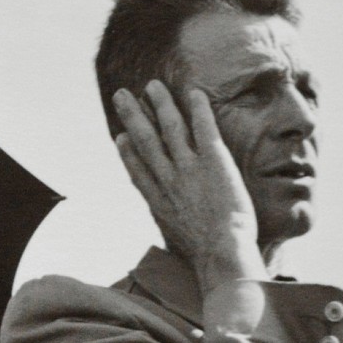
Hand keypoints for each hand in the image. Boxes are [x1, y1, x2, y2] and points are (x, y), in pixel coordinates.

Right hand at [112, 81, 263, 284]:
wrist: (221, 253)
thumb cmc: (207, 256)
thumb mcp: (180, 244)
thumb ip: (174, 227)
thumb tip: (175, 231)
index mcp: (159, 203)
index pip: (138, 171)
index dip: (127, 152)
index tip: (120, 136)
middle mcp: (169, 181)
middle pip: (146, 141)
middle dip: (132, 115)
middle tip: (121, 95)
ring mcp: (189, 169)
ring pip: (170, 128)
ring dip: (160, 104)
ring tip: (153, 86)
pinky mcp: (213, 162)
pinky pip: (203, 128)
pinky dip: (198, 109)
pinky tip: (193, 92)